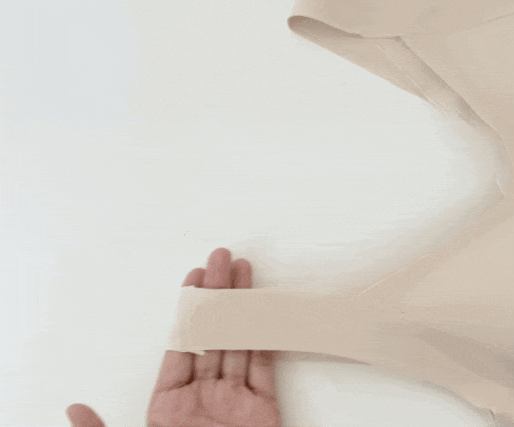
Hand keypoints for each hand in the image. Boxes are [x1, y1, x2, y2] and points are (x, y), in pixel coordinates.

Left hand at [66, 248, 281, 426]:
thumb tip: (74, 411)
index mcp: (170, 407)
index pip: (181, 345)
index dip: (188, 309)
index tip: (194, 280)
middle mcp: (205, 399)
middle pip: (213, 335)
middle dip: (218, 295)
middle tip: (221, 260)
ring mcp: (237, 402)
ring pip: (240, 342)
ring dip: (243, 307)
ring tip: (244, 272)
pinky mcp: (266, 410)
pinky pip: (267, 367)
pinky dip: (267, 337)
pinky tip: (265, 312)